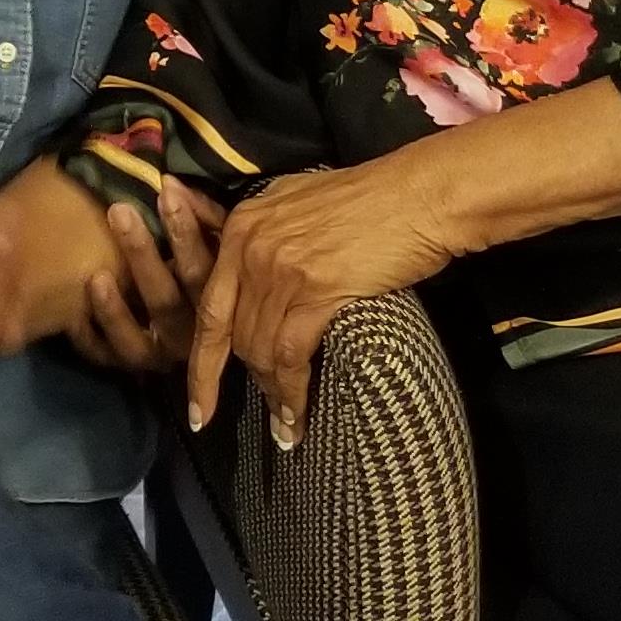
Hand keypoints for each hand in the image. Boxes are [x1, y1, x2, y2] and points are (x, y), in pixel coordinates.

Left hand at [69, 184, 222, 374]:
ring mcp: (158, 353)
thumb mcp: (214, 240)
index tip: (166, 190)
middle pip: (165, 300)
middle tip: (118, 211)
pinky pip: (106, 356)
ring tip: (96, 277)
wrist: (210, 332)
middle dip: (142, 255)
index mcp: (214, 301)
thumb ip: (204, 215)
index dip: (186, 231)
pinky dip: (88, 336)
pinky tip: (70, 314)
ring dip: (114, 310)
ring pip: (135, 340)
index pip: (202, 268)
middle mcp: (188, 332)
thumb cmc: (203, 263)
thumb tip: (173, 184)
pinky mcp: (129, 366)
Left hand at [189, 161, 467, 448]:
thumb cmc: (374, 198)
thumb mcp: (302, 201)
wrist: (423, 194)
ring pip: (259, 350)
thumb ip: (269, 232)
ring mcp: (279, 269)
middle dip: (239, 385)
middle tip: (264, 418)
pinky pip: (290, 356)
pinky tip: (298, 416)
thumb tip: (256, 266)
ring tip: (287, 426)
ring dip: (272, 395)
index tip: (198, 408)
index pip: (207, 306)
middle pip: (231, 335)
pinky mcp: (315, 291)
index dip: (200, 364)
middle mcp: (250, 247)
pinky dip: (292, 392)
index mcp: (242, 226)